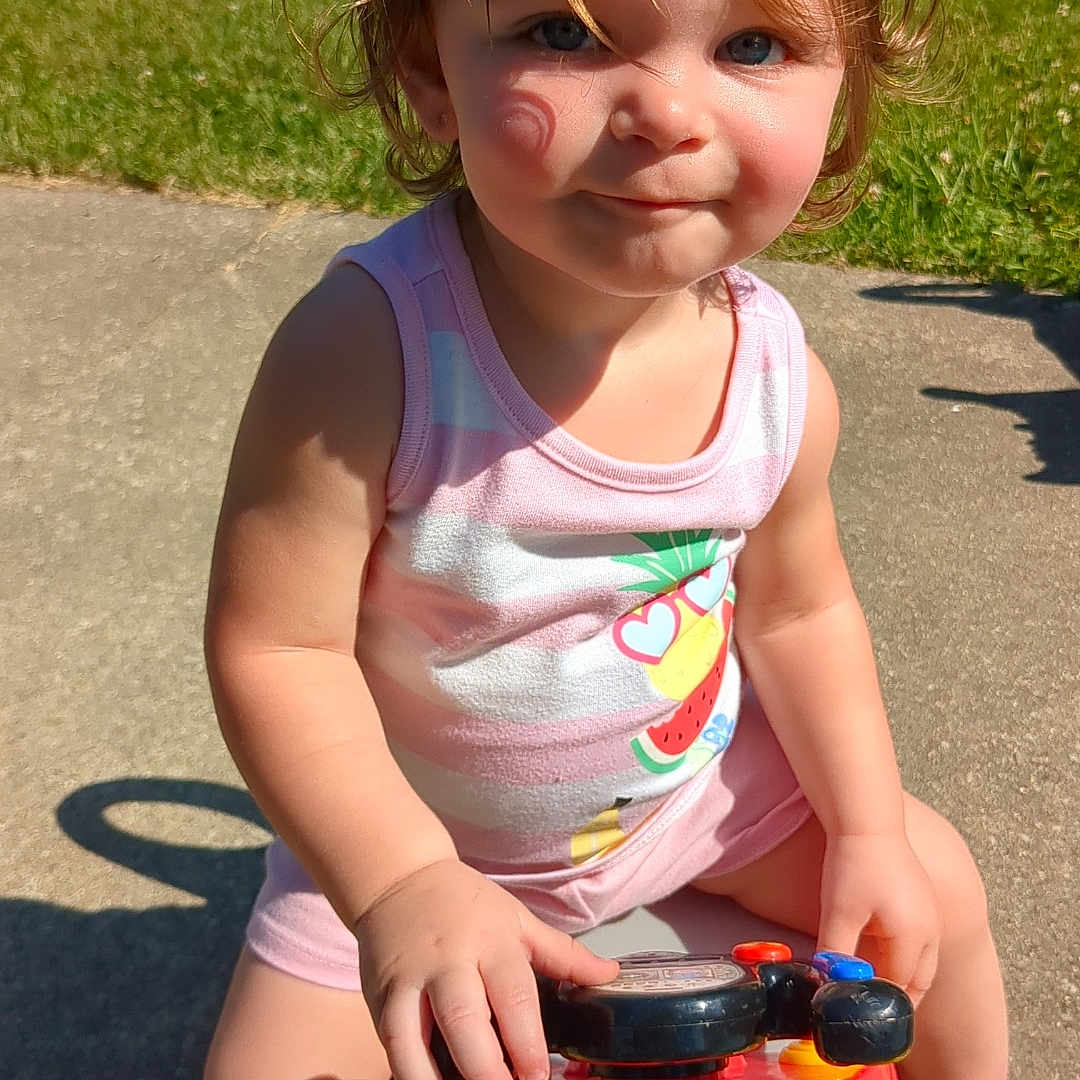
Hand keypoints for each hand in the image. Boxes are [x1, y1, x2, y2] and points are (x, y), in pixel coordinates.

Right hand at [354, 858, 619, 1079]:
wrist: (398, 877)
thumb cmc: (464, 903)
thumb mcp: (517, 919)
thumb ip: (562, 953)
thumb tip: (611, 974)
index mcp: (490, 941)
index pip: (513, 995)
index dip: (527, 1043)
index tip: (540, 1079)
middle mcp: (448, 962)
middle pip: (465, 1020)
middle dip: (486, 1069)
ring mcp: (408, 982)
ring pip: (414, 1039)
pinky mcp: (378, 999)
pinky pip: (390, 1046)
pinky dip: (407, 1073)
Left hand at [816, 833, 940, 1007]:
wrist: (867, 817)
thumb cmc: (854, 863)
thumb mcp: (839, 913)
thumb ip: (835, 953)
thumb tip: (826, 983)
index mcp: (914, 939)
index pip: (900, 989)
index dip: (880, 1006)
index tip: (859, 1016)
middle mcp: (930, 931)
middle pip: (919, 981)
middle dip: (898, 998)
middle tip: (872, 1011)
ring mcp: (930, 913)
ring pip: (922, 961)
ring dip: (902, 975)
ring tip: (874, 984)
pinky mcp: (922, 898)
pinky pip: (919, 940)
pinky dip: (903, 954)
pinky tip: (878, 948)